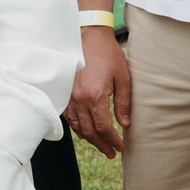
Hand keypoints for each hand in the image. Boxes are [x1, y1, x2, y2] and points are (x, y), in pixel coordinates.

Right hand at [68, 28, 130, 155]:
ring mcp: (69, 97)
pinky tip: (85, 130)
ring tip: (100, 144)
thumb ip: (123, 103)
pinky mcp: (64, 92)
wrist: (89, 36)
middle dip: (101, 145)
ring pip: (77, 127)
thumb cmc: (108, 55)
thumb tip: (124, 124)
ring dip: (89, 138)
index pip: (104, 128)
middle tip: (111, 152)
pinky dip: (77, 127)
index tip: (121, 147)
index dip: (113, 140)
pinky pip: (69, 117)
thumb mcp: (123, 78)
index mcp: (95, 97)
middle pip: (89, 132)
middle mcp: (79, 100)